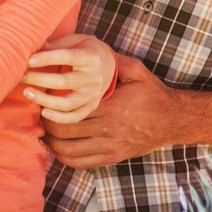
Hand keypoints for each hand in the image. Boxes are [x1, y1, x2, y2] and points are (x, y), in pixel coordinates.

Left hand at [23, 34, 115, 123]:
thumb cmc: (83, 49)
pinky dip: (58, 117)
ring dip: (44, 100)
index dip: (47, 58)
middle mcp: (95, 77)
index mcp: (91, 57)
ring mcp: (94, 94)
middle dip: (39, 79)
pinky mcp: (91, 106)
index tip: (28, 60)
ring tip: (27, 92)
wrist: (108, 64)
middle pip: (65, 81)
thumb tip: (30, 46)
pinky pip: (74, 117)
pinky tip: (43, 111)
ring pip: (68, 103)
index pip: (68, 56)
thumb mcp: (73, 41)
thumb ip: (54, 45)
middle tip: (22, 76)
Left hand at [44, 55, 174, 167]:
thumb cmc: (152, 93)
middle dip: (46, 122)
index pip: (68, 109)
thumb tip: (90, 49)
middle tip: (40, 112)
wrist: (171, 120)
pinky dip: (63, 157)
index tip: (43, 96)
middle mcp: (107, 129)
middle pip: (63, 130)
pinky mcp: (111, 158)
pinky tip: (57, 146)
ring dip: (51, 141)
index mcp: (110, 107)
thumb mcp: (136, 71)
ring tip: (44, 130)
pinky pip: (79, 163)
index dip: (50, 104)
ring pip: (67, 150)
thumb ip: (113, 61)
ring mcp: (108, 147)